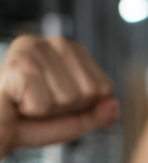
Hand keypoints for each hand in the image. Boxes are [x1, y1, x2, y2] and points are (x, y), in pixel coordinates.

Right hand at [0, 36, 118, 156]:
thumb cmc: (30, 120)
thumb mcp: (73, 120)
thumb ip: (98, 115)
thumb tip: (115, 105)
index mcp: (69, 50)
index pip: (104, 87)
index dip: (84, 106)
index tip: (58, 104)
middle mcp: (51, 42)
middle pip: (88, 92)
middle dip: (67, 108)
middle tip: (40, 104)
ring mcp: (32, 49)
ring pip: (68, 97)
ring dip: (47, 110)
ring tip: (26, 101)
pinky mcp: (18, 64)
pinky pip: (46, 102)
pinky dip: (32, 111)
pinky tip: (16, 100)